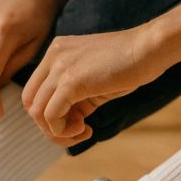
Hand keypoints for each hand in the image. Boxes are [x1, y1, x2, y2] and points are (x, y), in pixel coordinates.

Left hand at [23, 0, 180, 145]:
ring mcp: (60, 67)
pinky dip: (64, 130)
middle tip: (75, 132)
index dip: (50, 113)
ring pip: (37, 112)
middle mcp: (53, 56)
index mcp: (56, 52)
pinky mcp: (70, 81)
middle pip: (30, 102)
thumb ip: (76, 98)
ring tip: (82, 131)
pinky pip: (51, 115)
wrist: (150, 48)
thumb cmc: (131, 64)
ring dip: (57, 131)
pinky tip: (86, 128)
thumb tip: (65, 124)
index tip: (76, 121)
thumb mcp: (95, 81)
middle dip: (49, 126)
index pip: (36, 90)